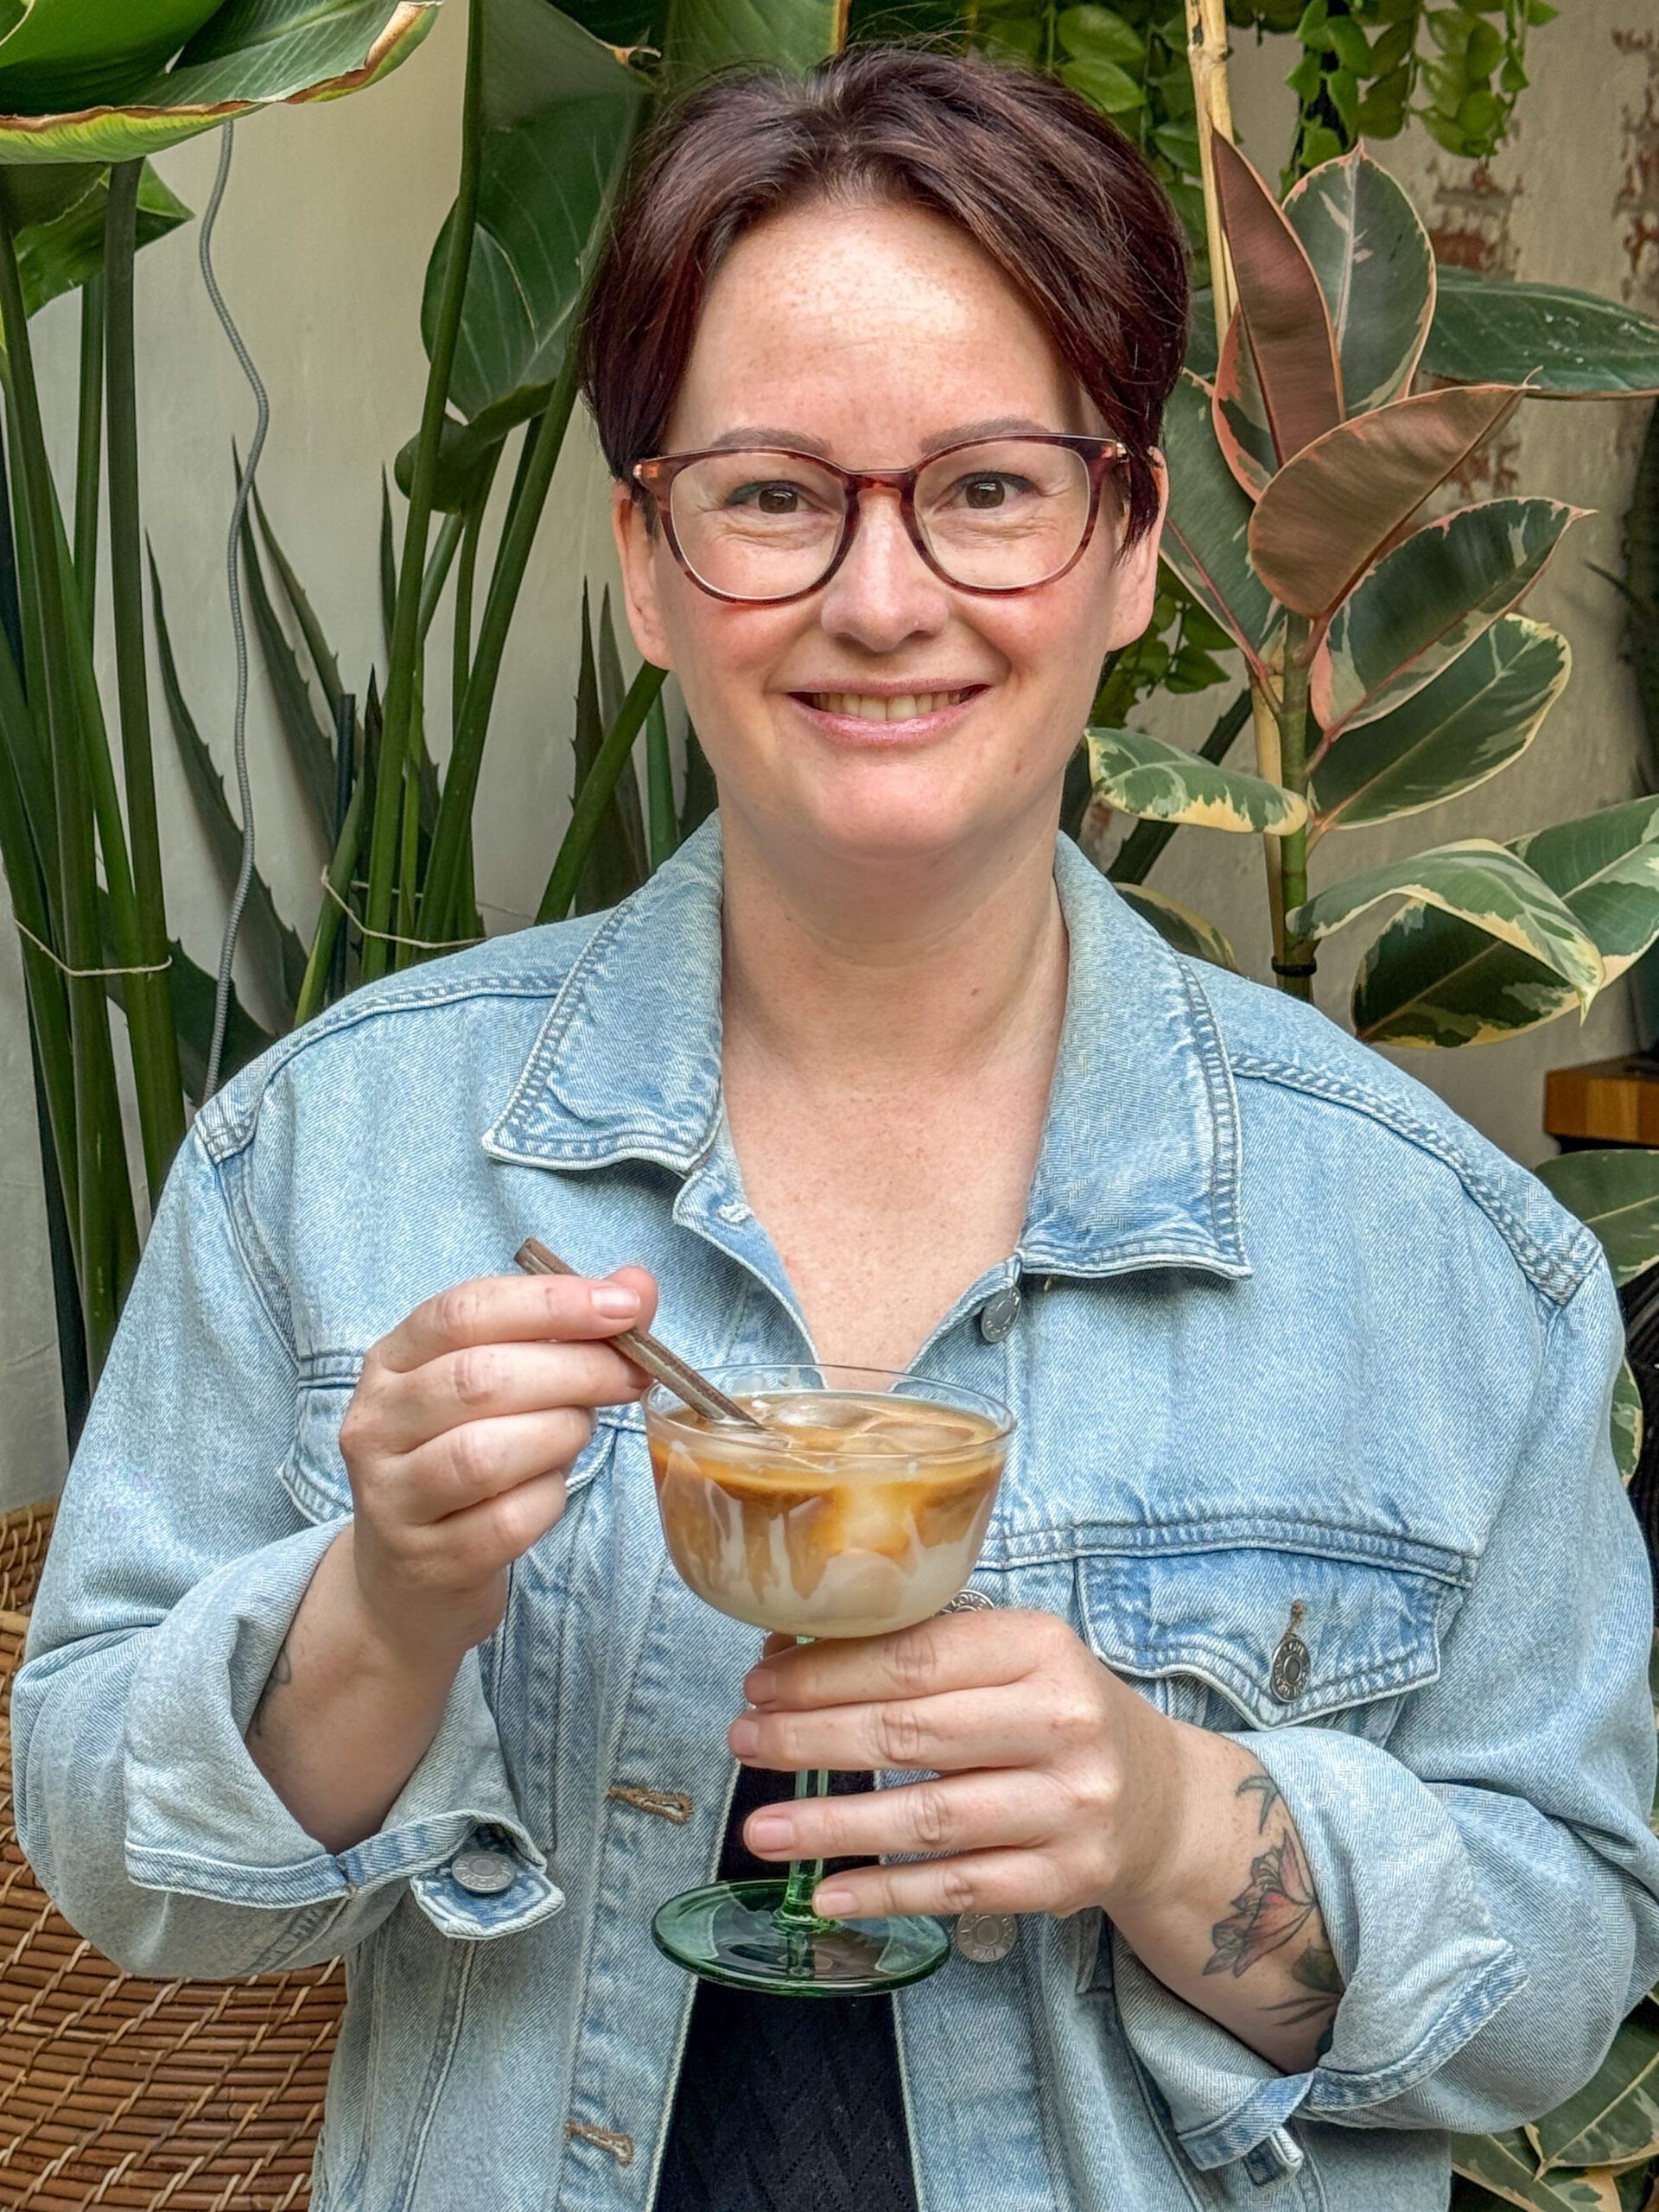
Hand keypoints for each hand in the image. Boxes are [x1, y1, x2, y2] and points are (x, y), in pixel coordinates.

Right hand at [338, 1266, 657, 1667]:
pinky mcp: (426, 1559)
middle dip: (576, 1370)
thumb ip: (570, 1332)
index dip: (551, 1303)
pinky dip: (547, 1500)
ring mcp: (392, 1495)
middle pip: (480, 1379)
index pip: (464, 1311)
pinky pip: (505, 1521)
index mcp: (393, 1360)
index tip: (625, 1307)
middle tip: (632, 1376)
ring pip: (486, 1453)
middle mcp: (377, 1422)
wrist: (410, 1579)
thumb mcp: (510, 1385)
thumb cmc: (470, 1457)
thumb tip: (639, 1285)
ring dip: (561, 1435)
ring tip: (580, 1432)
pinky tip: (549, 1491)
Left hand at [726, 1608, 1191, 1921]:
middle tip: (742, 1743)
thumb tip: (790, 1656)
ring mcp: (1069, 1807)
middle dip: (811, 1739)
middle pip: (912, 1733)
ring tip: (759, 1830)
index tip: (759, 1683)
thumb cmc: (1058, 1715)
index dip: (826, 1673)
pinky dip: (884, 1892)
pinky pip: (957, 1887)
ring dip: (830, 1826)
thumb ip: (921, 1654)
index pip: (915, 1658)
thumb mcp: (1012, 1659)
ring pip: (927, 1818)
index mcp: (1041, 1647)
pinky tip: (824, 1892)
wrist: (1162, 1802)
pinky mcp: (1065, 1879)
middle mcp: (1062, 1723)